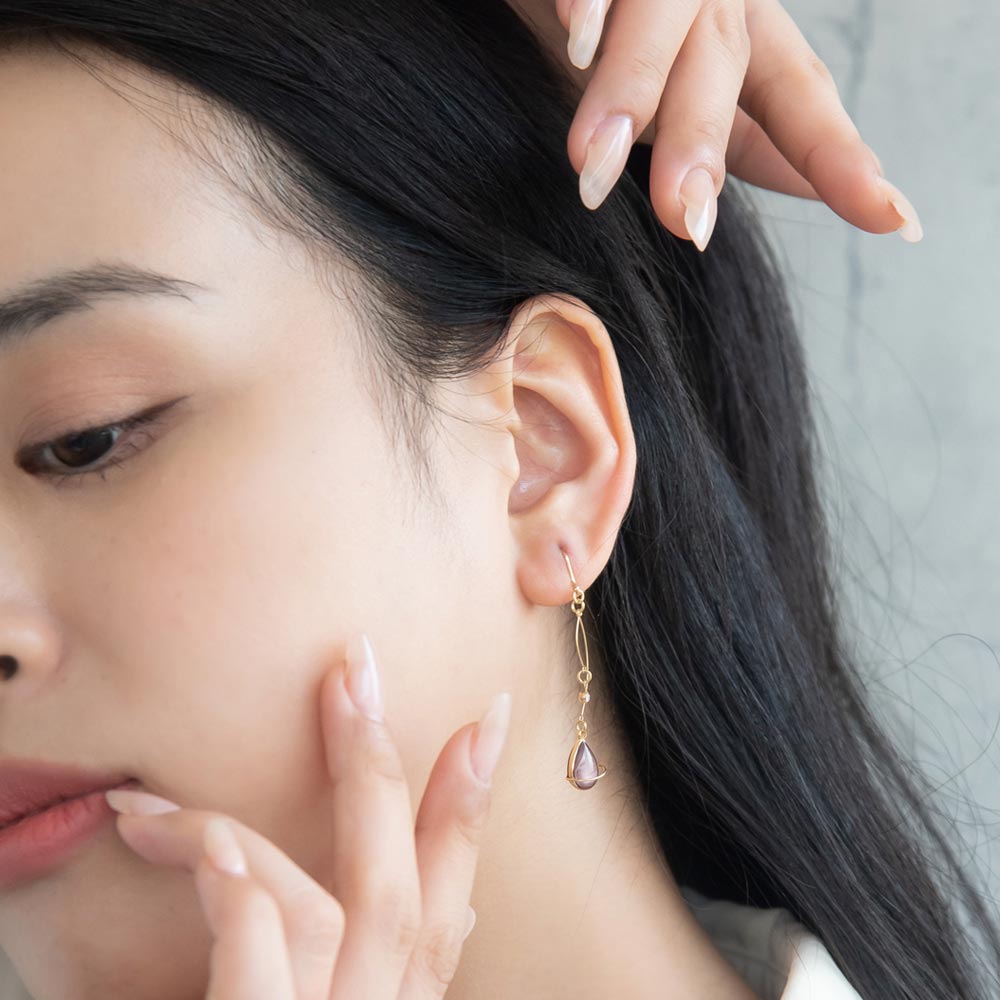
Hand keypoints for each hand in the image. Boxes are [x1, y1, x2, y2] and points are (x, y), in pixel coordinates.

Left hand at [104, 631, 512, 997]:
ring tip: (175, 801)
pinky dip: (246, 902)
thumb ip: (355, 967)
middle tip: (357, 667)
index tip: (486, 719)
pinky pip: (268, 970)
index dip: (468, 809)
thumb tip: (427, 893)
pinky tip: (210, 850)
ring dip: (271, 831)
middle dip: (391, 768)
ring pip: (349, 913)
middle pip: (407, 889)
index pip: (444, 906)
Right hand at [508, 0, 921, 249]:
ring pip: (657, 25)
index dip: (836, 156)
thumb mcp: (690, 94)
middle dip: (698, 143)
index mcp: (742, 34)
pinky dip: (586, 1)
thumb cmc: (627, 40)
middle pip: (720, 65)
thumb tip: (808, 184)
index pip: (798, 96)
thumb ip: (740, 138)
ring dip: (629, 90)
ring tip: (593, 163)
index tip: (891, 218)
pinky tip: (577, 33)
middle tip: (686, 222)